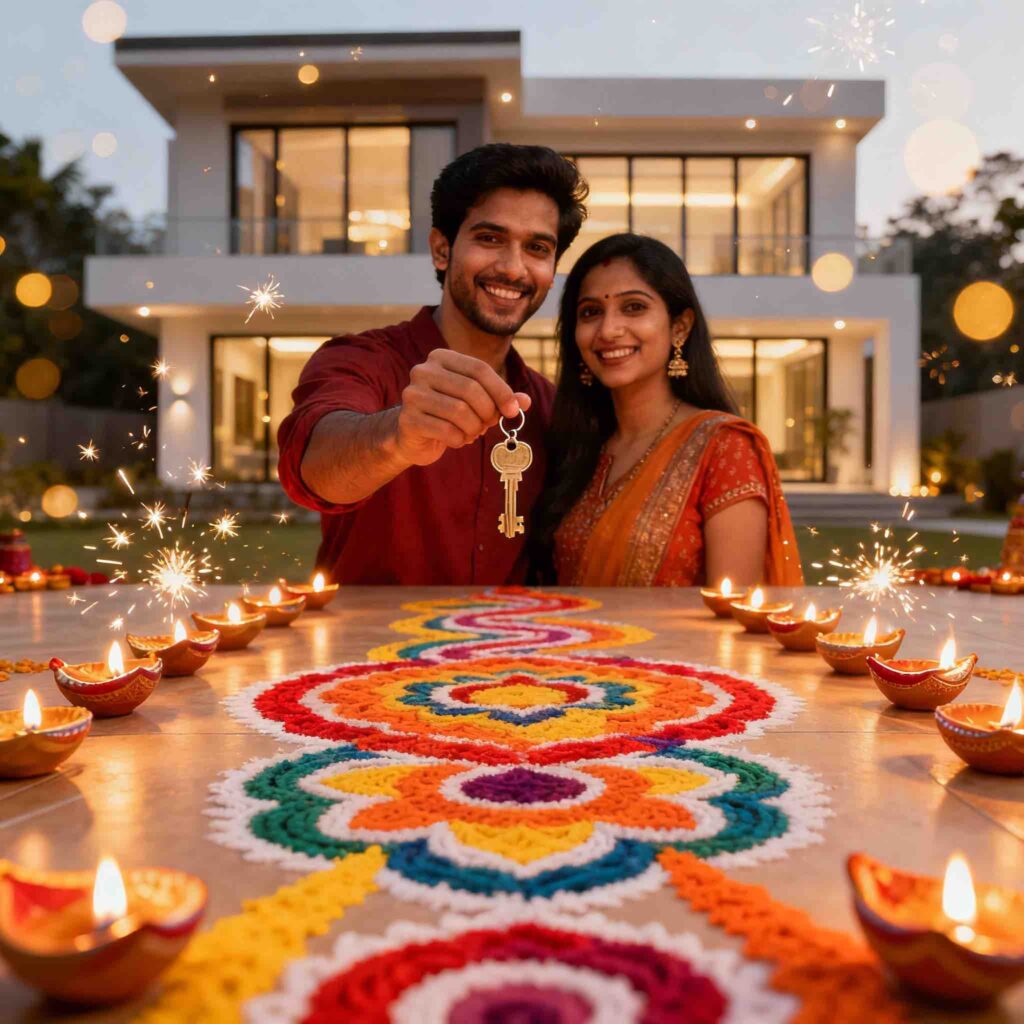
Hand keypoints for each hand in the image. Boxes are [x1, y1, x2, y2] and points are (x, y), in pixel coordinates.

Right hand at [394, 349, 531, 466]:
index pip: (479, 369)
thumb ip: (501, 398)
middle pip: (471, 390)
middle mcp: (423, 371)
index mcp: (441, 358)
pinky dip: (459, 439)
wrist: (413, 435)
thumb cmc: (449, 413)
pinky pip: (447, 431)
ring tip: (472, 432)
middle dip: (487, 412)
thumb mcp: (477, 401)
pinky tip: (457, 440)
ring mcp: (413, 394)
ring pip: (460, 411)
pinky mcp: (408, 419)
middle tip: (489, 424)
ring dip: (474, 428)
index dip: (501, 390)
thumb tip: (525, 402)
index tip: (513, 411)